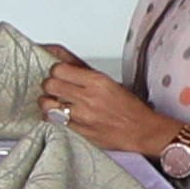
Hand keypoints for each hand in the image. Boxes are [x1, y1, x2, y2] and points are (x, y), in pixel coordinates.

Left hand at [31, 57, 147, 147]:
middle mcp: (88, 98)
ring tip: (54, 103)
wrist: (142, 131)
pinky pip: (54, 122)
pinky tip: (60, 116)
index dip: (55, 71)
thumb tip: (60, 56)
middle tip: (54, 88)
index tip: (58, 74)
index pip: (59, 69)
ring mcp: (82, 116)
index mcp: (97, 81)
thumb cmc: (129, 108)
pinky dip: (54, 118)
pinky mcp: (79, 132)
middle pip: (50, 85)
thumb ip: (83, 71)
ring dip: (48, 103)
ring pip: (47, 105)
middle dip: (49, 85)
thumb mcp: (109, 82)